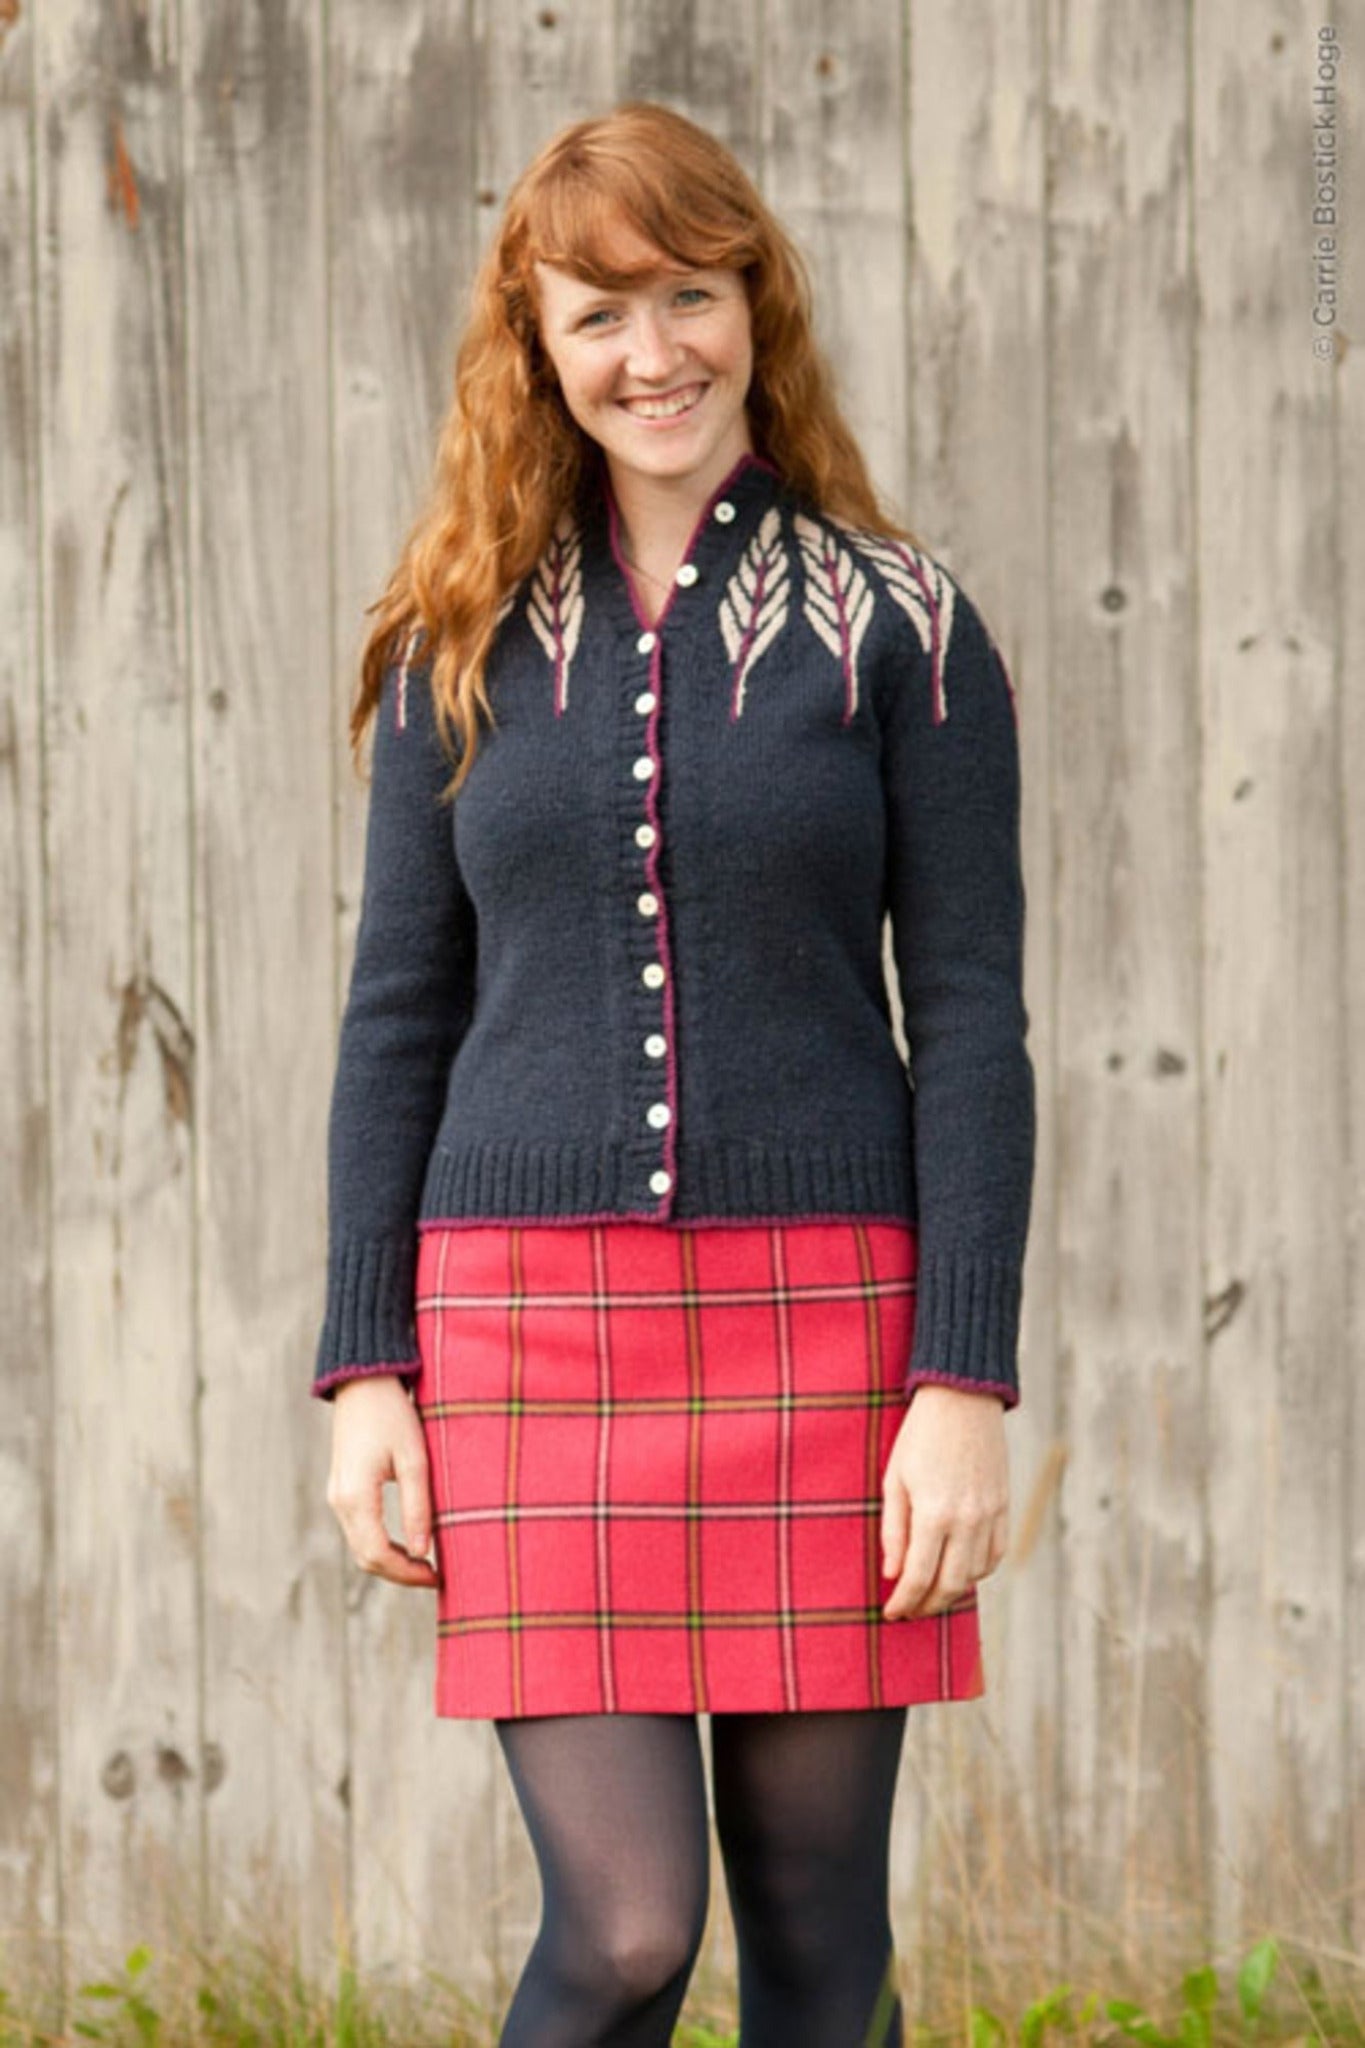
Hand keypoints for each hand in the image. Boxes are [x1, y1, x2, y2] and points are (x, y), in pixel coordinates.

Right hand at [326, 1374, 439, 1588]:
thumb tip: (424, 1552)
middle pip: (366, 1558)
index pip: (378, 1554)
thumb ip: (418, 1507)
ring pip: (360, 1547)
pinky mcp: (342, 1489)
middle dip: (399, 1573)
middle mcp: (339, 1501)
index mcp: (356, 1496)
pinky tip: (408, 1543)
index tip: (437, 1577)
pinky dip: (381, 1545)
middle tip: (434, 1576)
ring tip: (426, 1563)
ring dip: (390, 1561)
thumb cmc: (393, 1415)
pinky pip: (359, 1530)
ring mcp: (337, 1496)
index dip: (407, 1573)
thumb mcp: (414, 1459)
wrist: (363, 1382)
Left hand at [880, 1383, 1008, 1618]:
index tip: (891, 1612)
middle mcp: (967, 1519)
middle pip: (950, 1585)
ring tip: (931, 1592)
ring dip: (952, 1590)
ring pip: (975, 1574)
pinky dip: (978, 1571)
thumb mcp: (895, 1479)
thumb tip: (893, 1574)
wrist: (963, 1399)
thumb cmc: (919, 1435)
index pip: (919, 1576)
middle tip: (910, 1611)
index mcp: (933, 1512)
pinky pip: (996, 1554)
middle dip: (928, 1605)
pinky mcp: (1004, 1506)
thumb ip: (894, 1530)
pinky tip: (961, 1571)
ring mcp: (990, 1515)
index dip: (904, 1601)